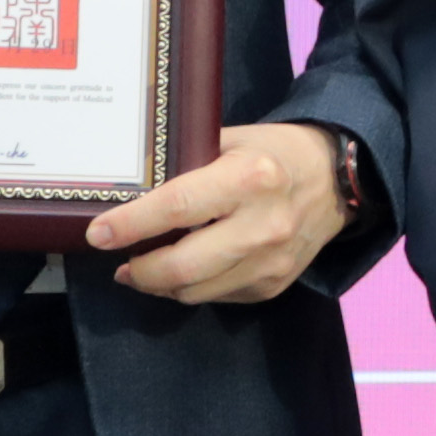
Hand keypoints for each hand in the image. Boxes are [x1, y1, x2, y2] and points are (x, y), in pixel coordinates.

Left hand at [89, 121, 347, 305]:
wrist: (337, 180)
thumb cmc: (273, 152)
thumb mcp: (230, 140)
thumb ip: (185, 162)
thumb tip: (130, 188)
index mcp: (249, 178)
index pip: (178, 207)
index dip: (131, 224)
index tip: (98, 235)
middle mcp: (264, 224)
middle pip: (183, 266)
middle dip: (141, 270)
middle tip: (122, 263)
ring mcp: (272, 261)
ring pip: (196, 291)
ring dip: (161, 284)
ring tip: (146, 268)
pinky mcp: (275, 284)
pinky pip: (218, 296)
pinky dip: (194, 287)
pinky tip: (189, 269)